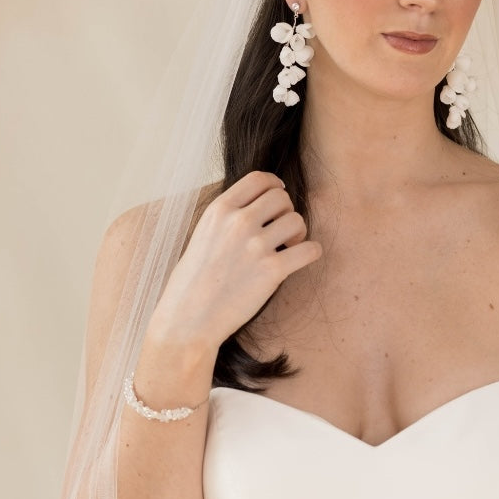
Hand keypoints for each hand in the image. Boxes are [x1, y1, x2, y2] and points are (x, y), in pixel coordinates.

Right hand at [145, 171, 321, 355]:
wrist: (188, 320)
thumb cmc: (193, 281)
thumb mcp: (202, 235)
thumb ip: (227, 217)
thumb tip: (257, 204)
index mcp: (218, 210)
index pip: (259, 179)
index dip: (274, 185)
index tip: (277, 196)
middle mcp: (238, 223)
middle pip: (282, 198)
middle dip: (285, 212)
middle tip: (280, 231)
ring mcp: (256, 246)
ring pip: (297, 220)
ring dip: (298, 233)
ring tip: (287, 247)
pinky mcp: (272, 270)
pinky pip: (310, 249)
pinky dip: (310, 253)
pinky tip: (297, 260)